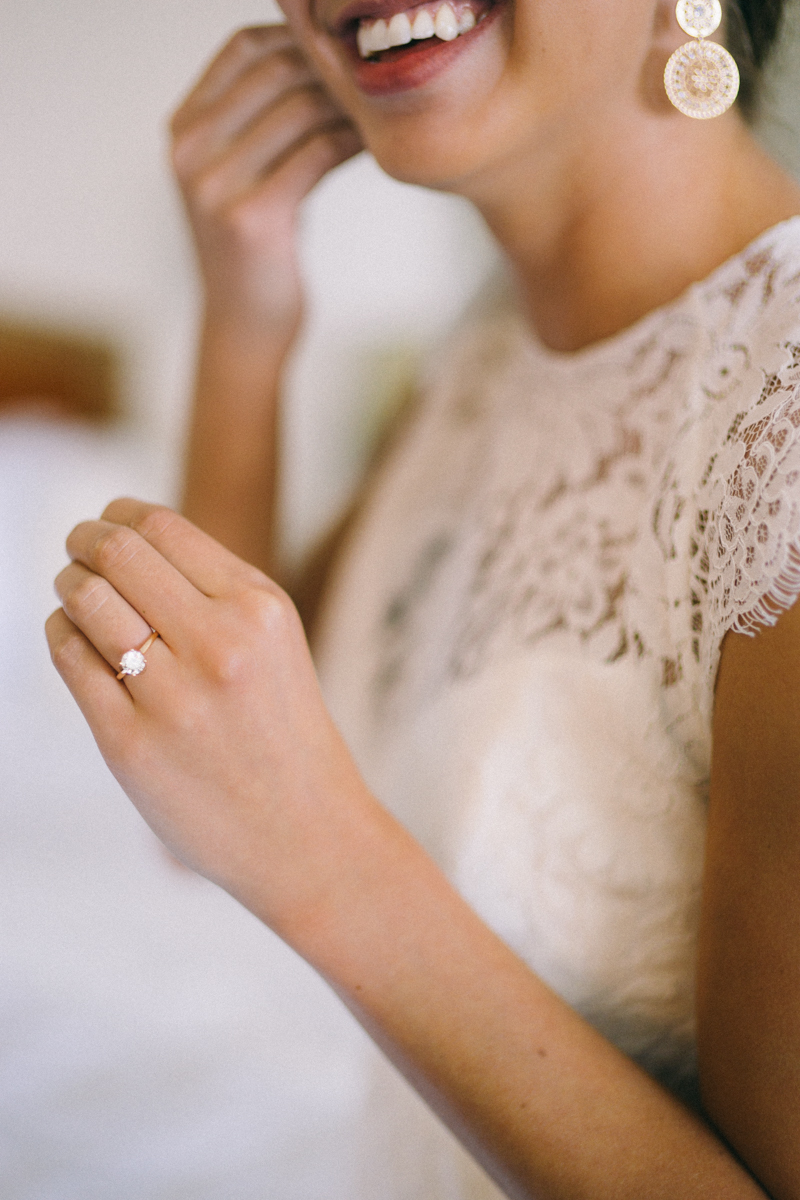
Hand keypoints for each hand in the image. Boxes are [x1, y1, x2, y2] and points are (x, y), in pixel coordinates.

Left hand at [45, 498, 371, 934]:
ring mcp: (172, 696)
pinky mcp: (129, 744)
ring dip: (68, 584)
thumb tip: (126, 539)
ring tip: (74, 592)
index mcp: (259, 609)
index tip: (107, 521)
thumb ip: (214, 590)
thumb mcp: (275, 643)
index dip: (119, 514)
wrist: (307, 836)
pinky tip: (74, 638)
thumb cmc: (286, 735)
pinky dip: (61, 634)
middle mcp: (219, 644)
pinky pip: (70, 659)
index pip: (162, 526)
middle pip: (116, 553)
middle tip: (76, 547)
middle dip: (83, 540)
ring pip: (85, 600)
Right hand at [171, 26, 362, 340]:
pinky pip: (317, 152)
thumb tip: (320, 56)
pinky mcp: (251, 218)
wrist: (242, 325)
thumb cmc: (253, 248)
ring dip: (348, 104)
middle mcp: (189, 151)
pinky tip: (370, 146)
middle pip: (274, 70)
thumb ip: (259, 119)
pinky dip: (351, 141)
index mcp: (182, 130)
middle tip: (372, 82)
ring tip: (376, 112)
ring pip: (300, 108)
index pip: (242, 48)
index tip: (341, 57)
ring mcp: (214, 185)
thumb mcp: (241, 173)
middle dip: (330, 70)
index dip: (298, 40)